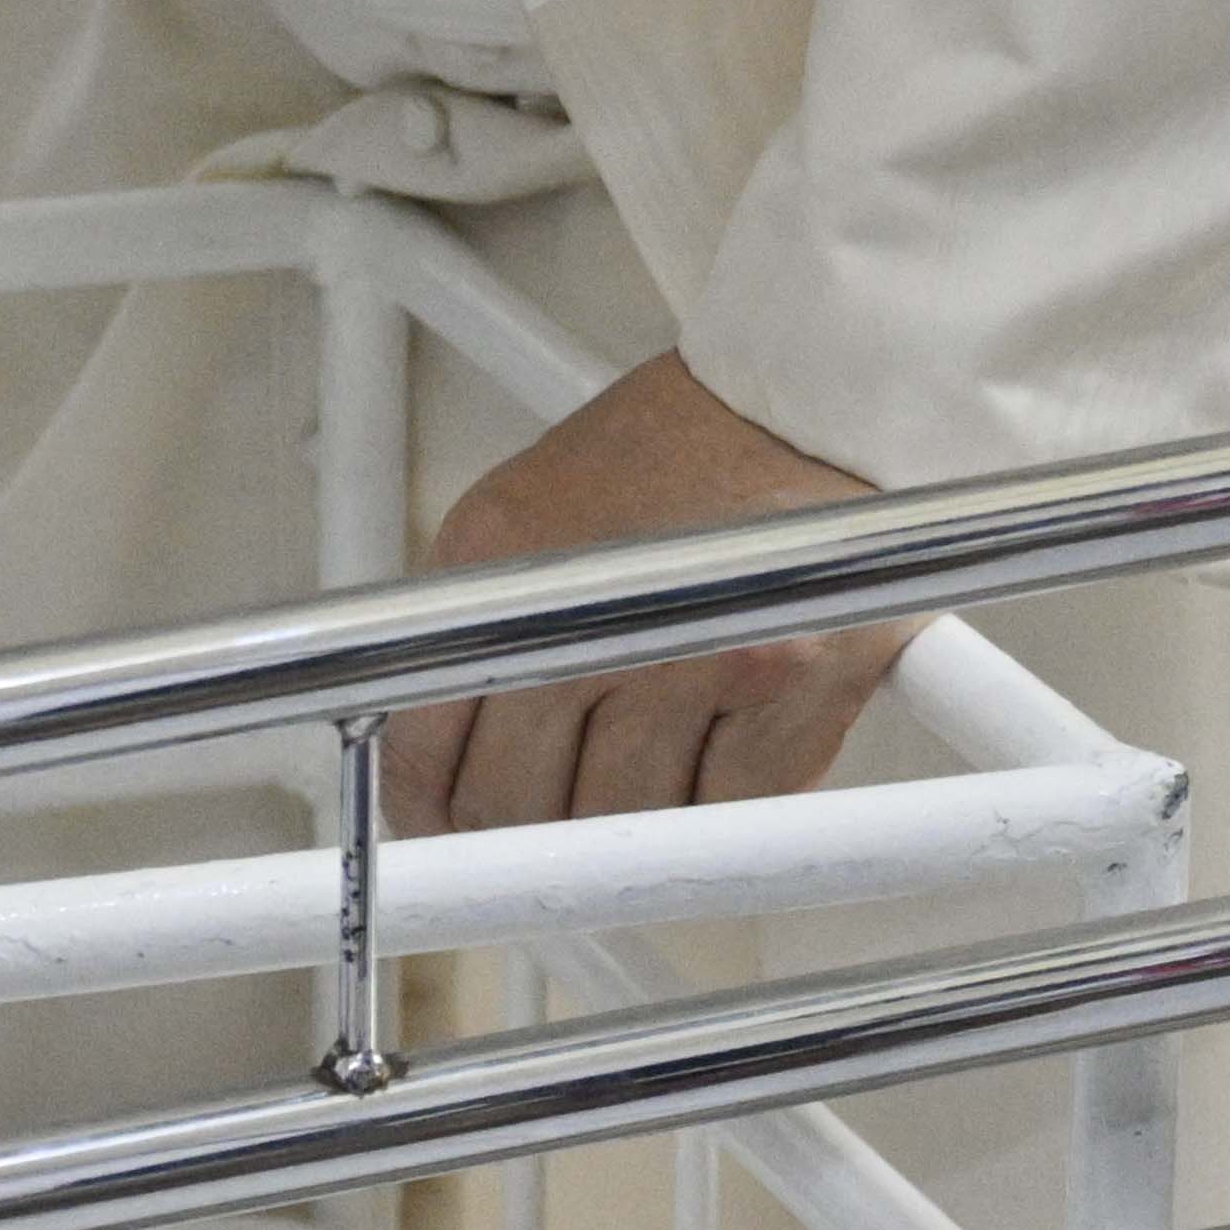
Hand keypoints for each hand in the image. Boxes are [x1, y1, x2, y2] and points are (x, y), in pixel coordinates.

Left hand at [382, 357, 911, 832]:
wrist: (806, 398)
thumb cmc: (670, 458)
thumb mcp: (524, 521)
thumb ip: (476, 635)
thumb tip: (433, 770)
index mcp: (498, 565)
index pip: (423, 751)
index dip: (430, 816)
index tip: (445, 831)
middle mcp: (592, 617)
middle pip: (516, 806)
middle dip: (526, 831)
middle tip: (554, 810)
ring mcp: (696, 655)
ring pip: (623, 823)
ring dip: (627, 825)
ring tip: (645, 771)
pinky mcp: (795, 686)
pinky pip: (729, 811)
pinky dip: (719, 807)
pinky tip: (717, 755)